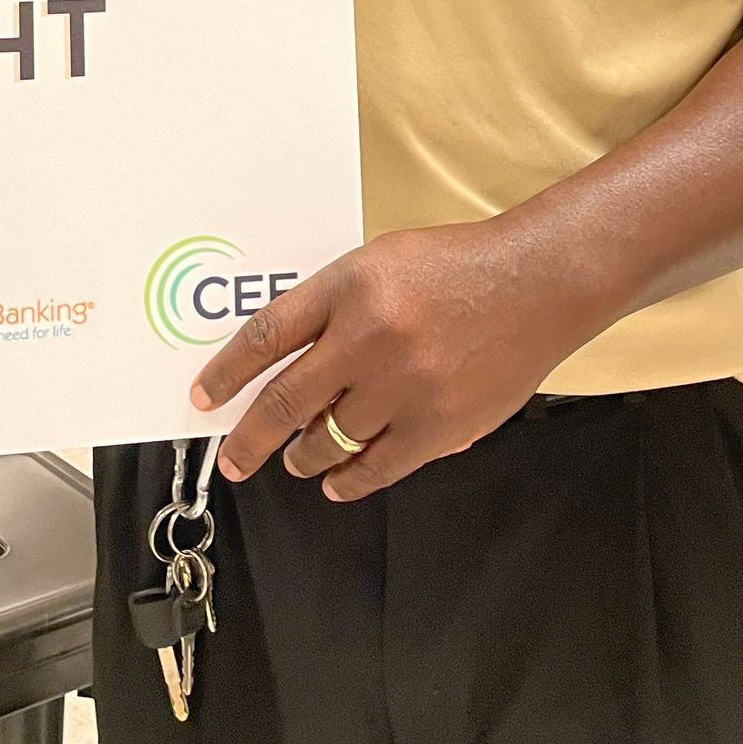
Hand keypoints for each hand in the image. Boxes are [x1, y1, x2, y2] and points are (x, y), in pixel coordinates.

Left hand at [192, 218, 596, 500]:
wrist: (537, 282)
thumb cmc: (458, 266)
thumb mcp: (381, 261)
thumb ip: (333, 304)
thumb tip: (282, 359)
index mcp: (348, 286)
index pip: (266, 335)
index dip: (227, 371)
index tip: (204, 397)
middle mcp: (369, 336)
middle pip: (287, 400)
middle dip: (249, 436)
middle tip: (232, 457)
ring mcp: (404, 385)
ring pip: (328, 439)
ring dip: (302, 457)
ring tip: (295, 461)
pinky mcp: (439, 424)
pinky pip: (376, 466)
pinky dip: (348, 480)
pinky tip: (336, 482)